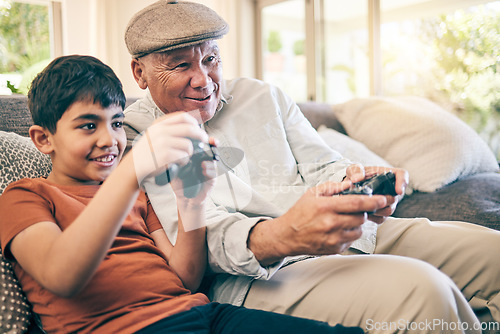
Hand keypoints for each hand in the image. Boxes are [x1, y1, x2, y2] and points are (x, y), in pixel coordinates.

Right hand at [132, 112, 207, 184]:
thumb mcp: (155, 134)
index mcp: (159, 124)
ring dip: (190, 152)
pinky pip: (183, 156)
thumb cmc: (148, 151)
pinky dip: (184, 161)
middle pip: (190, 129)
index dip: (194, 122)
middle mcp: (161, 131)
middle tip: (204, 140)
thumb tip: (195, 126)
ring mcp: (162, 143)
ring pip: (188, 145)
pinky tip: (179, 162)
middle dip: (201, 135)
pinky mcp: (165, 155)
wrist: (134, 166)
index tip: (198, 128)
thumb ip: (171, 129)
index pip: (183, 116)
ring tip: (185, 156)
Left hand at [171, 137, 217, 204]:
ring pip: (213, 161)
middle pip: (211, 150)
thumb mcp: (174, 168)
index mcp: (196, 157)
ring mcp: (209, 170)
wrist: (185, 198)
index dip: (203, 138)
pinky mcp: (211, 180)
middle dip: (213, 145)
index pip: (201, 145)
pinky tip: (204, 169)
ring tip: (203, 161)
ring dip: (210, 159)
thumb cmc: (180, 182)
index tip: (201, 134)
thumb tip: (168, 148)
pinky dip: (209, 170)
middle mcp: (204, 162)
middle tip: (212, 142)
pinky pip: (213, 173)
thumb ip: (173, 159)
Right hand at [248, 181, 387, 263]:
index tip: (383, 199)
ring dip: (356, 224)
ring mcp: (333, 238)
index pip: (357, 203)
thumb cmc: (300, 213)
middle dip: (363, 212)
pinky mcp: (335, 249)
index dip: (373, 201)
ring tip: (343, 220)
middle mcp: (331, 223)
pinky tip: (337, 230)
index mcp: (326, 207)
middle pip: (361, 217)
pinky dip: (349, 234)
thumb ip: (333, 187)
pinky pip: (352, 241)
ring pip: (359, 230)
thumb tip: (351, 183)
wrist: (287, 236)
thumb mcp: (312, 194)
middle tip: (356, 209)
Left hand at [345, 164, 408, 223]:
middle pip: (394, 198)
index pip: (402, 175)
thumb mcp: (354, 169)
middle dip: (384, 201)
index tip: (398, 191)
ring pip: (389, 210)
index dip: (402, 182)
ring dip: (378, 210)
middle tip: (372, 200)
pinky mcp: (381, 212)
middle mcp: (390, 189)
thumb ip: (355, 170)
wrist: (351, 187)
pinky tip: (363, 213)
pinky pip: (381, 218)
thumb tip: (357, 178)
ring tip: (364, 207)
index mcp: (387, 175)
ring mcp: (387, 202)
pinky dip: (373, 217)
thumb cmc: (356, 175)